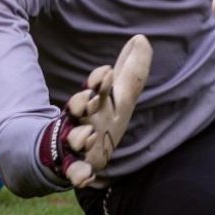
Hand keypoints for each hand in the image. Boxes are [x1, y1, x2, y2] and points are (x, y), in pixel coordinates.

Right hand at [39, 34, 151, 187]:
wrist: (78, 152)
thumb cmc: (103, 118)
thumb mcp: (121, 95)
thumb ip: (132, 70)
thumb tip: (141, 38)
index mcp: (93, 103)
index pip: (93, 88)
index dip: (99, 81)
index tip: (107, 73)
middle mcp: (82, 121)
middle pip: (77, 110)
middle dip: (82, 103)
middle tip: (89, 99)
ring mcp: (78, 145)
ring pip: (73, 139)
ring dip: (79, 137)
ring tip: (87, 135)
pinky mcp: (78, 168)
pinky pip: (74, 172)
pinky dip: (78, 174)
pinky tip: (86, 177)